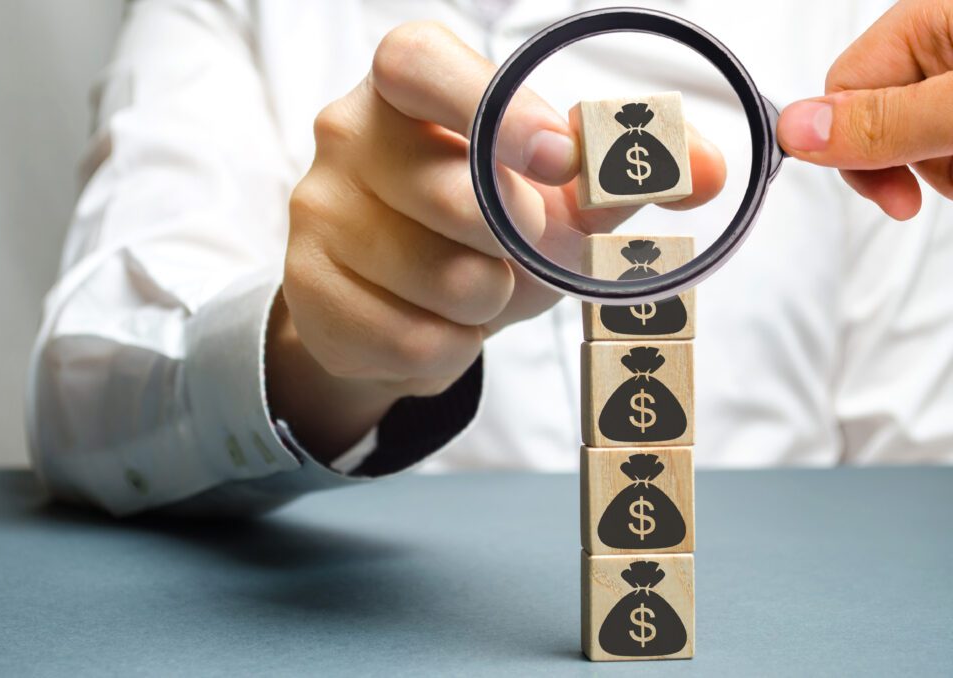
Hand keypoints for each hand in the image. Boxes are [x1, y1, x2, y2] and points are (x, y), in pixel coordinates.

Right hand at [269, 22, 725, 458]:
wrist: (400, 302)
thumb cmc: (482, 229)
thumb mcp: (551, 194)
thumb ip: (622, 174)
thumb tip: (709, 170)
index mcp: (406, 86)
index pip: (418, 63)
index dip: (488, 107)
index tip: (554, 159)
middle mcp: (345, 134)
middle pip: (450, 191)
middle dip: (514, 241)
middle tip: (519, 247)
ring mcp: (317, 212)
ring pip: (436, 277)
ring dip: (486, 301)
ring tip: (474, 288)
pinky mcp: (308, 291)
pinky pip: (407, 338)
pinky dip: (449, 348)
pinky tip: (437, 326)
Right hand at [778, 0, 952, 219]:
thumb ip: (886, 121)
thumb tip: (795, 130)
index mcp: (924, 18)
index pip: (843, 91)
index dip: (860, 151)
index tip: (897, 197)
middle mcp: (943, 37)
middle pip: (882, 118)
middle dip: (911, 163)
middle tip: (952, 176)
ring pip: (921, 135)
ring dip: (945, 168)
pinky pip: (949, 137)